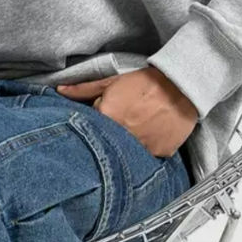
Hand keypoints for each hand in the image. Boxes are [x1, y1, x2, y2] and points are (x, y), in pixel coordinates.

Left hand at [55, 66, 198, 156]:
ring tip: (135, 133)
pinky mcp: (159, 153)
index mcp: (108, 117)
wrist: (182, 84)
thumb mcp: (111, 83)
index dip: (94, 129)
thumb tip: (59, 91)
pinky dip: (145, 151)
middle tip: (119, 129)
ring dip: (126, 148)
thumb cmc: (145, 83)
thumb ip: (83, 90)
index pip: (89, 132)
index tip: (100, 126)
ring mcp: (143, 147)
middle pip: (107, 146)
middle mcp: (123, 135)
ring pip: (126, 155)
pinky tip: (148, 138)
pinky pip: (147, 158)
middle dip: (107, 141)